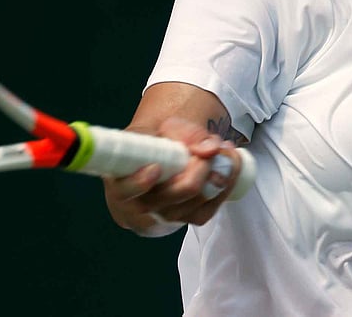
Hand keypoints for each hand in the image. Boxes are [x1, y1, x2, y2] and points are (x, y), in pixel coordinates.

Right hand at [102, 117, 238, 236]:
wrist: (162, 165)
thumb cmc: (155, 147)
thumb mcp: (162, 131)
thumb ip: (184, 134)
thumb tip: (209, 149)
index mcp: (122, 182)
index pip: (125, 190)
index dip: (139, 182)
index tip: (155, 168)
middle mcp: (142, 206)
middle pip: (176, 194)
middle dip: (200, 167)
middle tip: (213, 146)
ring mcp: (167, 216)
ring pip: (199, 201)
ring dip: (220, 173)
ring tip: (226, 148)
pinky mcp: (190, 220)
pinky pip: (211, 208)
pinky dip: (226, 185)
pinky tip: (230, 166)